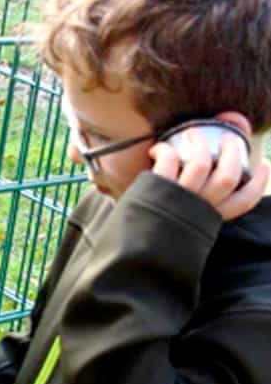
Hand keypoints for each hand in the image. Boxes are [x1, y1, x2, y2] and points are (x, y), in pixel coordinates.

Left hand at [148, 115, 268, 220]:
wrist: (127, 250)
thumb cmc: (152, 230)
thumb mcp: (181, 220)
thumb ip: (196, 199)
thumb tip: (205, 170)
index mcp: (209, 219)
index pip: (244, 200)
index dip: (258, 182)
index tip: (261, 165)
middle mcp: (197, 209)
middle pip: (227, 175)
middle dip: (232, 150)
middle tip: (227, 139)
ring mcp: (178, 199)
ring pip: (200, 163)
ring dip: (198, 142)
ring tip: (192, 134)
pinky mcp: (157, 190)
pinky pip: (168, 160)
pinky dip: (164, 149)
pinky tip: (157, 149)